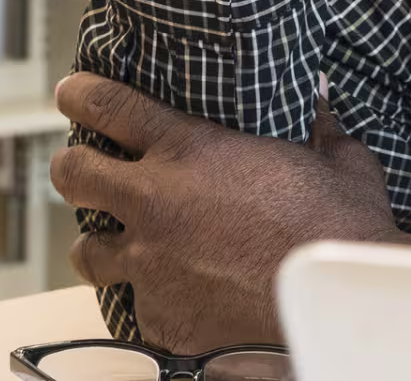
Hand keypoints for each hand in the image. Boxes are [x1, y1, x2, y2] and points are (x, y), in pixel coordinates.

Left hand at [51, 73, 410, 351]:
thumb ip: (321, 130)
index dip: (80, 96)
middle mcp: (155, 202)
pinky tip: (172, 294)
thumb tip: (326, 108)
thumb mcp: (337, 159)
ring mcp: (150, 263)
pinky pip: (137, 306)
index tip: (71, 94)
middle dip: (71, 167)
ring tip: (114, 242)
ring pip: (86, 252)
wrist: (333, 294)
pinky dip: (151, 298)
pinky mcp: (162, 315)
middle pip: (73, 174)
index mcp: (189, 149)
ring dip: (99, 243)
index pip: (108, 107)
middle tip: (79, 167)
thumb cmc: (339, 222)